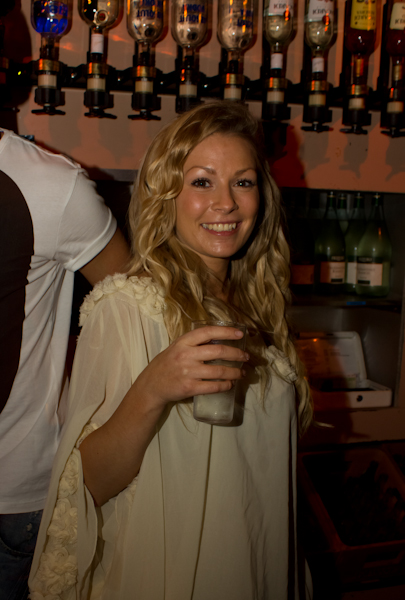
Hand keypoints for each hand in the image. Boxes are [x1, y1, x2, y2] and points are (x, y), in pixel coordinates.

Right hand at [132, 326, 248, 411]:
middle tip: (246, 357)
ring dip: (235, 372)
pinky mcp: (189, 388)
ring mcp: (188, 372)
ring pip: (219, 371)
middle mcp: (186, 355)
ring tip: (242, 373)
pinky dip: (225, 386)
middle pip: (218, 352)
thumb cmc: (167, 364)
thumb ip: (195, 343)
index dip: (226, 332)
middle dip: (236, 354)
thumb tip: (221, 339)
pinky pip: (213, 387)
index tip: (240, 334)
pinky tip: (230, 384)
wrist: (152, 385)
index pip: (208, 332)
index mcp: (184, 342)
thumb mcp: (177, 347)